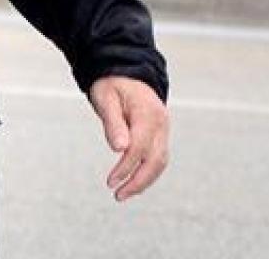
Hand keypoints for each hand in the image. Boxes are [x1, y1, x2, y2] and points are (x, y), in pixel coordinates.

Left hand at [89, 75, 169, 201]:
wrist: (127, 73)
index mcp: (148, 113)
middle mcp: (161, 123)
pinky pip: (158, 157)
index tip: (110, 182)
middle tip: (118, 195)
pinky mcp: (160, 134)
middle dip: (138, 181)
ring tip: (123, 194)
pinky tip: (133, 182)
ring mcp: (163, 129)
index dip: (125, 167)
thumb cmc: (111, 84)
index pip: (139, 147)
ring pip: (160, 162)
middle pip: (155, 160)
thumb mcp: (105, 98)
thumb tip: (119, 149)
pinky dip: (147, 172)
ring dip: (144, 181)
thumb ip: (113, 123)